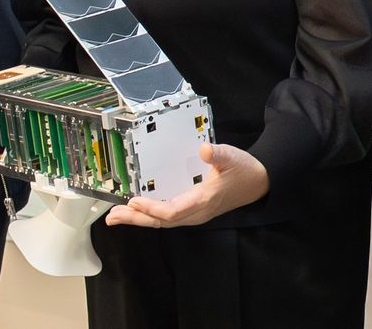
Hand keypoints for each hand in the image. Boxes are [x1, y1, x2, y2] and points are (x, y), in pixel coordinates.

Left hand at [105, 142, 268, 228]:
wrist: (258, 183)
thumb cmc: (243, 170)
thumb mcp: (232, 157)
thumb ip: (218, 153)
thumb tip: (204, 149)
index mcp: (204, 200)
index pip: (174, 211)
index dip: (152, 209)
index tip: (134, 202)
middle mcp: (196, 212)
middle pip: (162, 221)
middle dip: (136, 218)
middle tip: (112, 216)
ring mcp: (194, 214)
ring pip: (162, 222)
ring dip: (139, 219)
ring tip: (116, 217)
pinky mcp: (192, 211)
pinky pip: (167, 217)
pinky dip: (149, 215)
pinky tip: (136, 211)